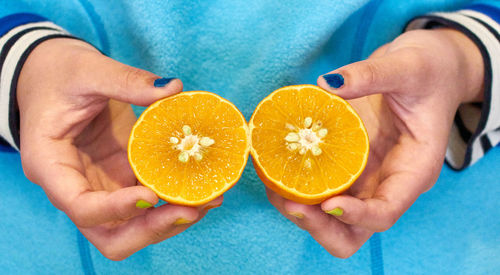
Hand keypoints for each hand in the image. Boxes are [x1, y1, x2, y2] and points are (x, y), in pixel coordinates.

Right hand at [17, 38, 221, 259]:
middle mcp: (75, 188)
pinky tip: (202, 188)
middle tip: (191, 210)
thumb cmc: (60, 75)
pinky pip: (148, 203)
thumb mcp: (88, 70)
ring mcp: (101, 187)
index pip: (80, 206)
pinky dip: (174, 201)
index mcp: (51, 165)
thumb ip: (127, 81)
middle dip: (152, 229)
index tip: (152, 195)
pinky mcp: (121, 178)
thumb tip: (173, 88)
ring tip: (208, 200)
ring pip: (134, 227)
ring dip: (170, 221)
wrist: (53, 77)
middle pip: (110, 235)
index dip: (116, 209)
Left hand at [266, 28, 483, 257]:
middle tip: (290, 202)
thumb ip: (372, 75)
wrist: (427, 68)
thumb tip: (328, 84)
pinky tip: (273, 165)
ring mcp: (364, 176)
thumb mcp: (407, 66)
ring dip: (300, 209)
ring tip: (272, 184)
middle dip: (320, 225)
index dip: (357, 216)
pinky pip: (318, 184)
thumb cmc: (429, 71)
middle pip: (354, 230)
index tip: (328, 204)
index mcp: (413, 170)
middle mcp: (386, 182)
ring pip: (330, 216)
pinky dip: (294, 182)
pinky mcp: (346, 163)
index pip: (386, 211)